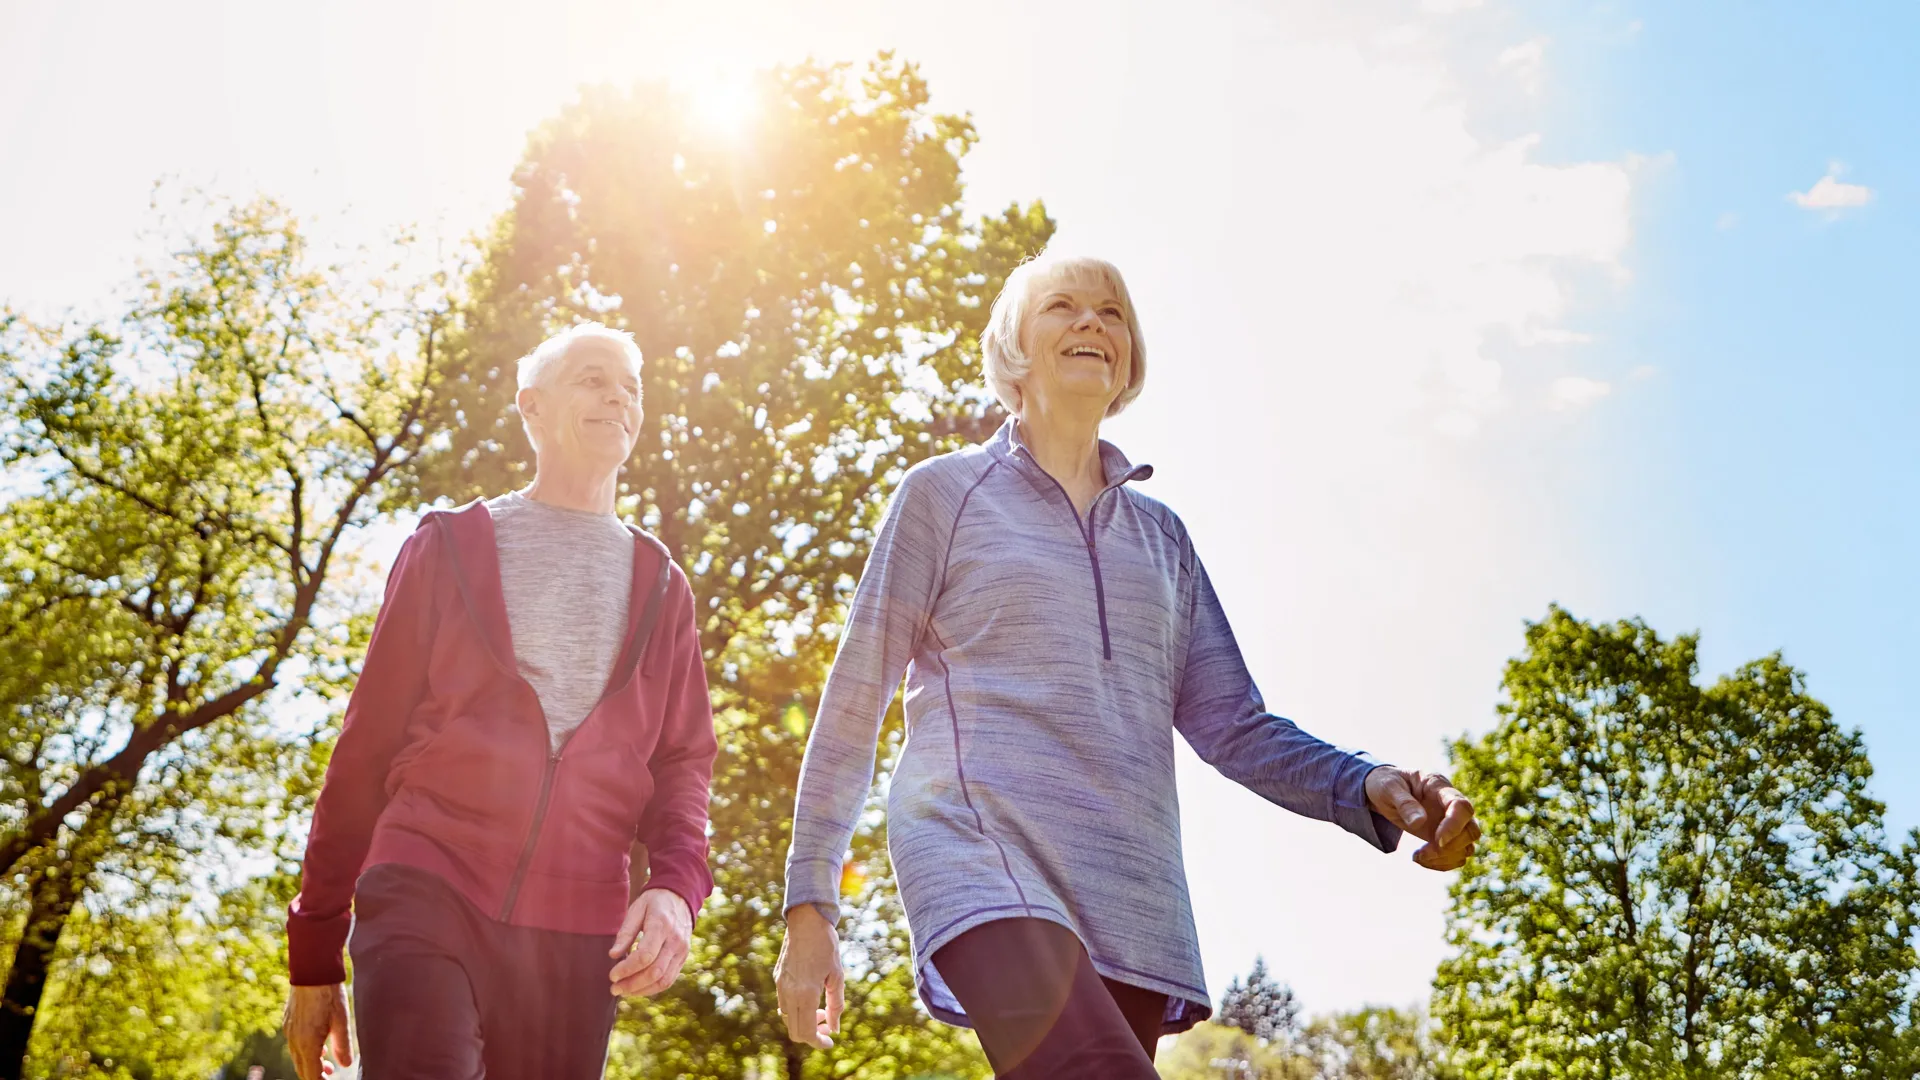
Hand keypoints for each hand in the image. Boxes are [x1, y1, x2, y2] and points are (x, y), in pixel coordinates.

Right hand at [283, 983, 351, 1079]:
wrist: (311, 971)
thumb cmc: (329, 994)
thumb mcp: (341, 1020)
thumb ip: (343, 1045)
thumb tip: (346, 1065)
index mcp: (307, 1043)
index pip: (311, 1075)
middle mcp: (294, 1040)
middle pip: (302, 1070)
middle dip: (315, 1076)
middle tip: (330, 1074)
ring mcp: (289, 1032)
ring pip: (297, 1058)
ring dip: (311, 1064)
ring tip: (328, 1064)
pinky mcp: (288, 1023)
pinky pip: (295, 1046)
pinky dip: (306, 1052)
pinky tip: (319, 1046)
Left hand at [610, 887, 692, 996]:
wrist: (680, 897)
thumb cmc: (653, 903)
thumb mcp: (636, 910)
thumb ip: (625, 933)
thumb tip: (613, 955)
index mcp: (662, 926)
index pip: (645, 956)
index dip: (627, 969)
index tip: (612, 975)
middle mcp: (675, 941)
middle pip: (654, 972)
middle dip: (632, 984)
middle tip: (614, 988)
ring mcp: (682, 951)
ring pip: (663, 980)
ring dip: (641, 990)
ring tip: (624, 991)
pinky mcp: (683, 958)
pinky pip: (669, 980)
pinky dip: (652, 988)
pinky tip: (637, 988)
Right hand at [774, 903, 844, 1048]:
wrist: (806, 921)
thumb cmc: (826, 946)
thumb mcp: (837, 976)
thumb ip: (836, 1005)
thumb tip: (835, 1028)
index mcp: (805, 994)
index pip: (807, 1033)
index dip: (819, 1042)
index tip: (831, 1042)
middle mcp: (789, 994)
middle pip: (795, 1031)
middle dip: (812, 1035)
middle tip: (828, 1026)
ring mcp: (780, 987)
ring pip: (788, 1019)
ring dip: (804, 1022)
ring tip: (821, 1011)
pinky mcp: (777, 979)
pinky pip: (784, 1005)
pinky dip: (796, 1011)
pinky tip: (810, 999)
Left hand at [1365, 766, 1480, 870]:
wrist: (1383, 791)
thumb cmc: (1385, 784)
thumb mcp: (1387, 788)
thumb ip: (1404, 803)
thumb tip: (1419, 822)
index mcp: (1438, 786)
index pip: (1461, 806)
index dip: (1454, 825)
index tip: (1438, 841)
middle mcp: (1450, 804)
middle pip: (1471, 830)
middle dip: (1450, 848)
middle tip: (1423, 852)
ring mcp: (1450, 822)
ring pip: (1467, 846)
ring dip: (1445, 858)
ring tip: (1417, 857)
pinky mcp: (1445, 837)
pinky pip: (1457, 856)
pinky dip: (1442, 863)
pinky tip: (1421, 859)